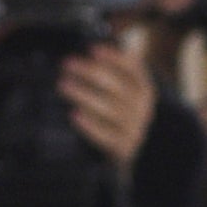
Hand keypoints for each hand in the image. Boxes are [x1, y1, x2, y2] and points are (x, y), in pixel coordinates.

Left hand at [61, 32, 156, 170]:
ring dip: (83, 94)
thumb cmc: (121, 120)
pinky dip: (89, 125)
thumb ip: (113, 74)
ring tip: (63, 85)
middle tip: (67, 64)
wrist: (135, 156)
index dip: (114, 57)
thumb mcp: (123, 96)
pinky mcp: (123, 149)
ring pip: (108, 109)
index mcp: (144, 91)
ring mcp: (133, 130)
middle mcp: (142, 109)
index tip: (92, 49)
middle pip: (115, 86)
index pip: (133, 69)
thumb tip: (92, 50)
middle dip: (89, 72)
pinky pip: (105, 135)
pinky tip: (74, 114)